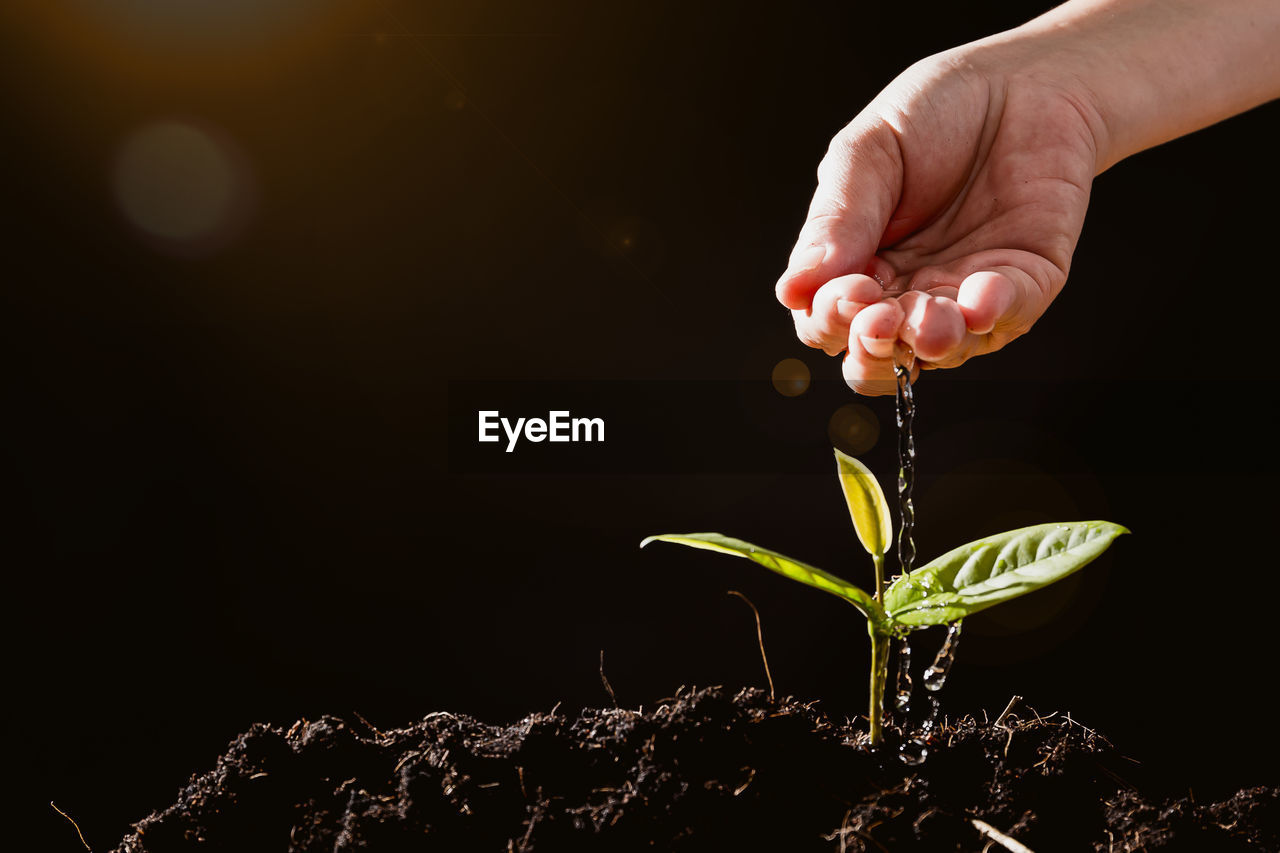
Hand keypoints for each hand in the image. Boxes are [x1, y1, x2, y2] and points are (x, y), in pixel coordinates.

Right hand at [776, 43, 1103, 393]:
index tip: (841, 292)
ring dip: (931, 341)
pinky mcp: (1025, 282)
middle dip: (874, 347)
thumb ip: (834, 220)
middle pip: (879, 354)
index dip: (829, 320)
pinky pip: (1008, 315)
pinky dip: (991, 313)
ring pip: (942, 348)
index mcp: (857, 266)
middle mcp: (908, 291)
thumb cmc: (934, 113)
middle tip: (876, 319)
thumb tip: (791, 291)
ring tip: (930, 320)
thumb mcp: (865, 154)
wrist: (1021, 78)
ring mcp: (965, 293)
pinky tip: (979, 297)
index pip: (828, 321)